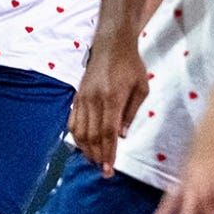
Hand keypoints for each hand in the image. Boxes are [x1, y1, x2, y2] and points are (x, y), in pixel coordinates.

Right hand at [68, 34, 149, 176]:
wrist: (112, 43)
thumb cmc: (131, 65)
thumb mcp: (141, 88)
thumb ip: (131, 113)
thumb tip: (122, 136)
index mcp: (112, 98)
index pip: (108, 133)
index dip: (108, 153)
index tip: (109, 169)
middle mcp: (94, 99)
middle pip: (92, 136)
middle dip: (97, 156)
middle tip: (104, 171)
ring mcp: (83, 97)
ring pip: (80, 131)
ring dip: (86, 149)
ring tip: (94, 160)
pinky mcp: (77, 95)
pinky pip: (72, 120)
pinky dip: (76, 136)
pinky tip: (82, 145)